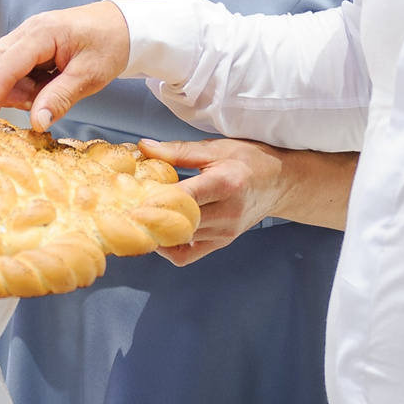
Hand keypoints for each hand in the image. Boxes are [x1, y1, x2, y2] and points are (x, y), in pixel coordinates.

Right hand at [0, 1, 129, 129]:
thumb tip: (36, 123)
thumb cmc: (110, 44)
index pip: (3, 66)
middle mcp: (28, 31)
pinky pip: (15, 68)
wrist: (124, 26)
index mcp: (42, 33)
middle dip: (7, 91)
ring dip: (19, 89)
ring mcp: (27, 36)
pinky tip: (50, 83)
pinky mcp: (31, 44)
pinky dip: (27, 83)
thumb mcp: (90, 77)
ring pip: (1, 67)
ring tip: (52, 90)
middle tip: (40, 100)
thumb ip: (60, 99)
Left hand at [139, 140, 356, 265]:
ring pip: (180, 239)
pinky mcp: (222, 243)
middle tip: (123, 207)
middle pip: (178, 222)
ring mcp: (225, 232)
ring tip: (136, 217)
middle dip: (148, 216)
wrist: (280, 182)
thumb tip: (143, 148)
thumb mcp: (215, 148)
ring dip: (156, 230)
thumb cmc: (249, 160)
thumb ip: (177, 150)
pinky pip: (187, 255)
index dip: (154, 200)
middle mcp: (226, 212)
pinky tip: (159, 231)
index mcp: (224, 183)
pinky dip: (168, 247)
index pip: (184, 197)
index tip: (129, 198)